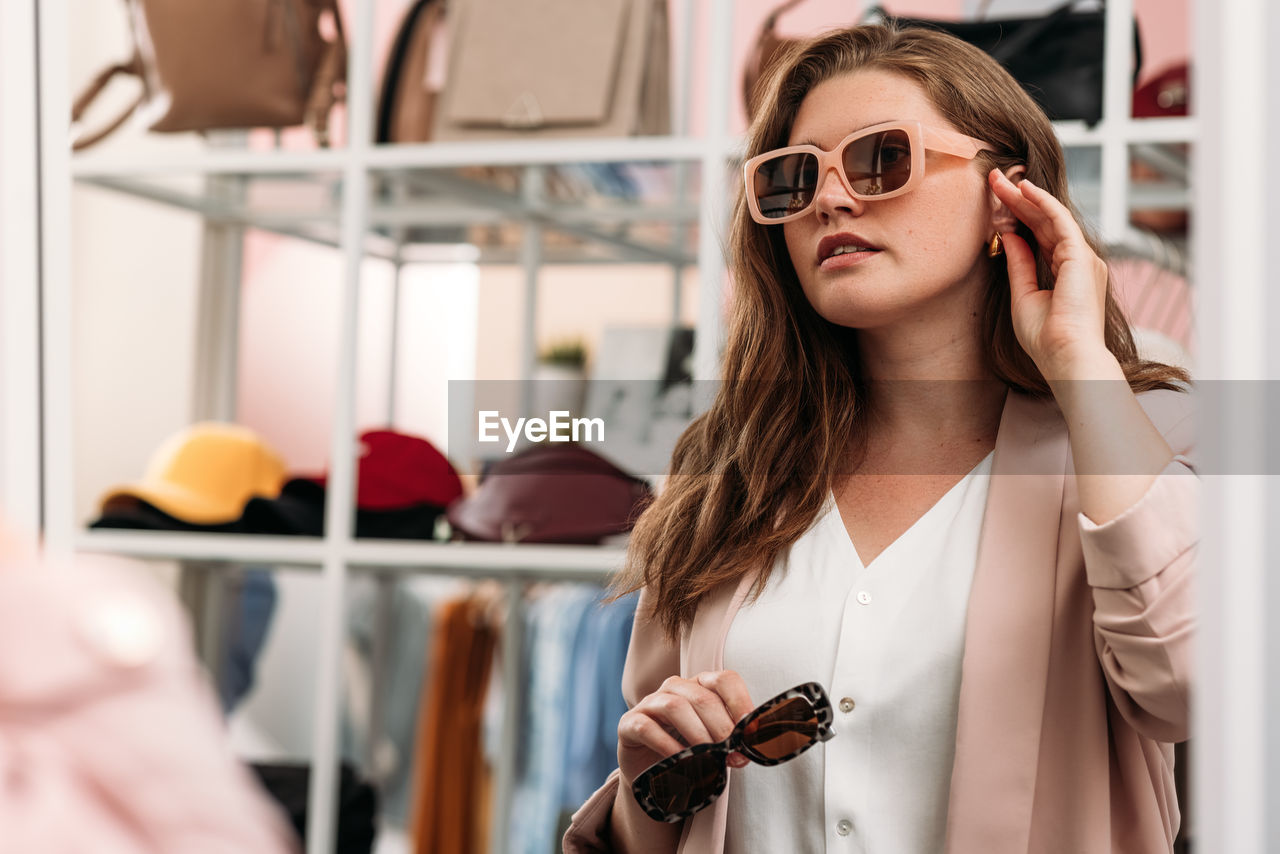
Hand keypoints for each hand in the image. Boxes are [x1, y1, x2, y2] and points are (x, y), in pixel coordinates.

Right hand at [617, 670, 755, 786]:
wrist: (652, 775)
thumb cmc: (688, 753)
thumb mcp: (713, 742)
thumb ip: (731, 737)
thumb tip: (751, 743)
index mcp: (700, 686)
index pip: (725, 680)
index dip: (741, 703)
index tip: (750, 732)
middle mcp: (675, 688)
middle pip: (702, 697)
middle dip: (722, 728)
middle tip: (733, 755)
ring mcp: (649, 703)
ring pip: (675, 707)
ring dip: (697, 734)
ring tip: (710, 757)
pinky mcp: (629, 723)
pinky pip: (647, 727)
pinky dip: (667, 745)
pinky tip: (680, 760)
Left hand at [988, 169, 1112, 377]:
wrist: (1065, 356)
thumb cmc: (1046, 338)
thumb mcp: (1023, 295)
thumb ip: (1019, 263)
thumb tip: (1009, 234)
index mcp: (1066, 273)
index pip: (1040, 235)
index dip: (1018, 215)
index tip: (995, 201)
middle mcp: (1078, 261)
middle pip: (1044, 221)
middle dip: (1018, 200)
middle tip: (994, 180)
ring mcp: (1083, 258)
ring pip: (1051, 217)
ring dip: (1025, 196)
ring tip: (1001, 179)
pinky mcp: (1081, 256)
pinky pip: (1060, 220)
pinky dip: (1042, 202)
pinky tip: (1024, 189)